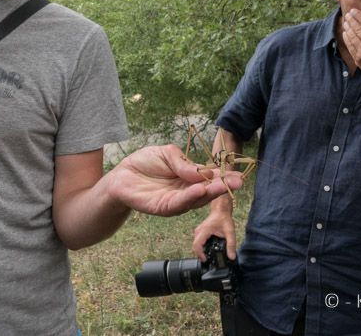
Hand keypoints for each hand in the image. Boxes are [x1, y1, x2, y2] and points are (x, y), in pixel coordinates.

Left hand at [107, 145, 242, 216]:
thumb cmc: (144, 163)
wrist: (121, 174)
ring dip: (211, 192)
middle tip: (239, 181)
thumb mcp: (167, 153)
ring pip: (197, 198)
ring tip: (223, 185)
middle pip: (208, 190)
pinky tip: (199, 189)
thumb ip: (183, 162)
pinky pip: (179, 203)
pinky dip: (190, 197)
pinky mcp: (164, 207)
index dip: (224, 176)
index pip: (210, 177)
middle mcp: (186, 190)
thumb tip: (201, 172)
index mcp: (189, 176)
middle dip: (223, 186)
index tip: (239, 174)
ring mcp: (176, 201)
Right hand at [193, 209, 237, 260]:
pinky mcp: (200, 232)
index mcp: (204, 231)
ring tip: (209, 256)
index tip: (206, 260)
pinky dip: (202, 247)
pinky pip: (198, 241)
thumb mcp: (230, 232)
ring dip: (201, 251)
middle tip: (209, 260)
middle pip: (195, 246)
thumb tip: (232, 257)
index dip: (200, 254)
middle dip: (200, 254)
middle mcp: (199, 231)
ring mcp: (198, 231)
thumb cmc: (224, 219)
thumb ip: (231, 245)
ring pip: (196, 244)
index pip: (197, 245)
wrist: (221, 210)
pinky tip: (209, 249)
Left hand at [342, 8, 360, 80]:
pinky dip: (347, 38)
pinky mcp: (358, 59)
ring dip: (348, 28)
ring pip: (352, 36)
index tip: (353, 11)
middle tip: (347, 14)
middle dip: (351, 20)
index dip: (359, 16)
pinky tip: (345, 33)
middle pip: (358, 28)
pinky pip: (350, 46)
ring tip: (345, 22)